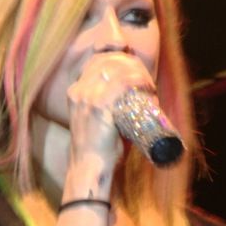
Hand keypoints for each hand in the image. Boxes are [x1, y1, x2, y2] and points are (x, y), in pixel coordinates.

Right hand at [65, 52, 156, 168]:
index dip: (118, 56)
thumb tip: (138, 97)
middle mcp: (78, 91)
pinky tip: (148, 86)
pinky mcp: (98, 107)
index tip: (135, 67)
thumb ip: (111, 105)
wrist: (90, 168)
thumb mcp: (100, 119)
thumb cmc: (101, 147)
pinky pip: (122, 83)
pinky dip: (139, 81)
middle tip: (146, 79)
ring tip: (149, 85)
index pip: (97, 60)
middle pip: (108, 61)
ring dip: (138, 72)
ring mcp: (87, 98)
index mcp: (76, 91)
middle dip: (130, 63)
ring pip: (116, 69)